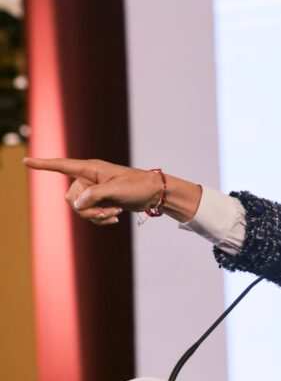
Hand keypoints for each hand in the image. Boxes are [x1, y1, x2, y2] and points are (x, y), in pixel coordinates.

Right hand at [23, 157, 200, 224]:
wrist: (155, 195)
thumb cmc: (138, 186)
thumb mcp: (116, 190)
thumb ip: (94, 195)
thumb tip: (77, 204)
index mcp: (91, 169)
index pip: (62, 166)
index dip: (43, 165)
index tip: (25, 161)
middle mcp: (89, 178)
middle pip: (71, 198)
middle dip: (87, 209)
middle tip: (109, 210)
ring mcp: (95, 191)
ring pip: (80, 209)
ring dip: (97, 216)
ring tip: (115, 214)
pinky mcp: (101, 201)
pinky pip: (90, 214)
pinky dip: (101, 219)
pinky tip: (115, 219)